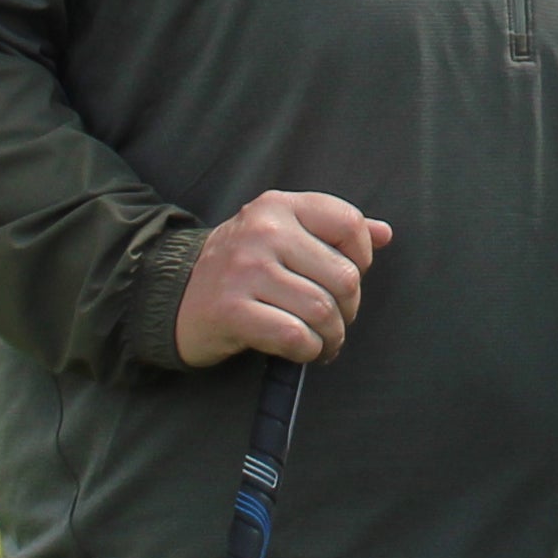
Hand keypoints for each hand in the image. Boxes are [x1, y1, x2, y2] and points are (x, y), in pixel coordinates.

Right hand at [177, 189, 387, 366]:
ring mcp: (245, 270)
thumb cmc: (239, 267)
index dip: (362, 257)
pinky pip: (295, 336)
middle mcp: (263, 231)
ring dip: (331, 337)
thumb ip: (332, 231)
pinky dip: (309, 350)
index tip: (344, 278)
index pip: (349, 222)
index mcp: (279, 206)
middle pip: (344, 276)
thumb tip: (384, 233)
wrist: (173, 295)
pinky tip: (303, 351)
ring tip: (322, 342)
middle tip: (334, 321)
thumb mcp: (281, 233)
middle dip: (349, 310)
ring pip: (322, 311)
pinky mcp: (232, 310)